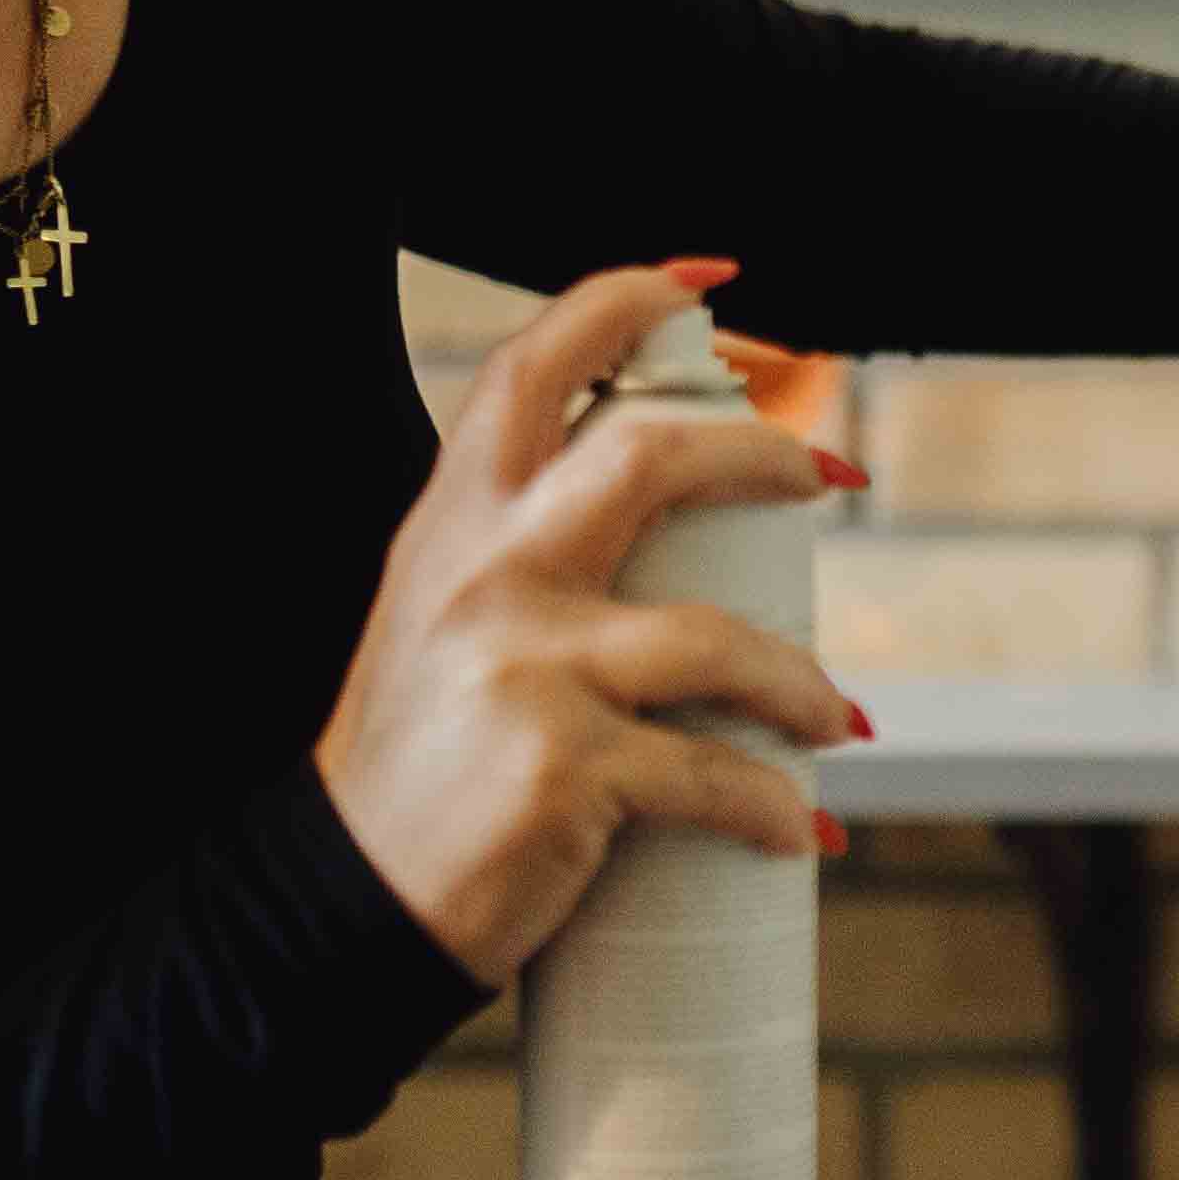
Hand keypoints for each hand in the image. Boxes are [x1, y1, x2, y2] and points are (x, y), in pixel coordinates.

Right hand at [312, 260, 867, 987]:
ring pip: (716, 638)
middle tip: (827, 476)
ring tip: (836, 721)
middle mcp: (484, 575)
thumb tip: (659, 506)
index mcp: (451, 525)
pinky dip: (772, 807)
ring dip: (801, 683)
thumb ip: (521, 554)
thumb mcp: (439, 620)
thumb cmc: (414, 763)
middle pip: (648, 455)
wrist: (343, 900)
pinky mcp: (564, 767)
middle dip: (763, 454)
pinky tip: (798, 830)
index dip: (623, 300)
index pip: (532, 370)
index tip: (710, 279)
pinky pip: (711, 774)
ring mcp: (524, 668)